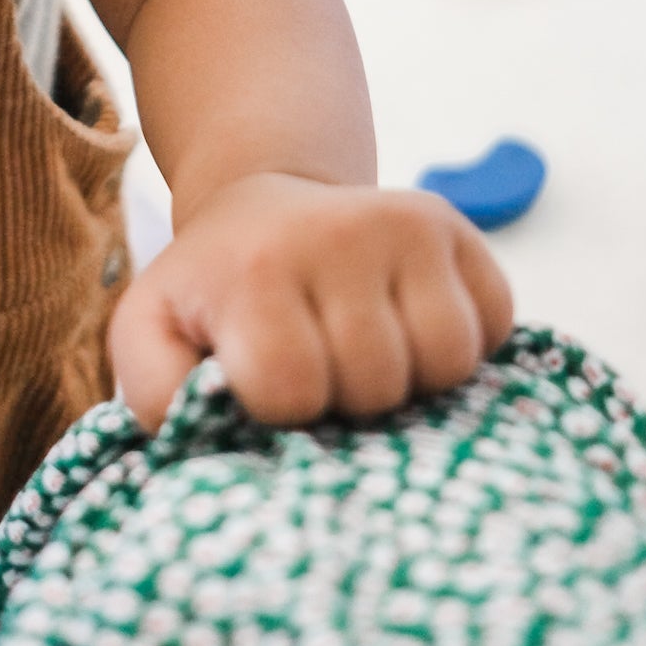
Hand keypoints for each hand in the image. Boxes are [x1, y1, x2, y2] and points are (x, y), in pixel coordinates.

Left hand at [109, 170, 514, 432]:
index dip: (284, 407)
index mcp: (258, 267)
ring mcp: (406, 223)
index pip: (296, 390)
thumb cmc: (210, 292)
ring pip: (448, 359)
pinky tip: (408, 327)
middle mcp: (339, 233)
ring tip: (362, 350)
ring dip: (411, 379)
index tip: (265, 380)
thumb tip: (206, 437)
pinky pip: (494, 325)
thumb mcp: (151, 332)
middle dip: (348, 397)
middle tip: (319, 361)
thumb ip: (158, 393)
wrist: (260, 208)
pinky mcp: (455, 227)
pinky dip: (462, 346)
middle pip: (379, 381)